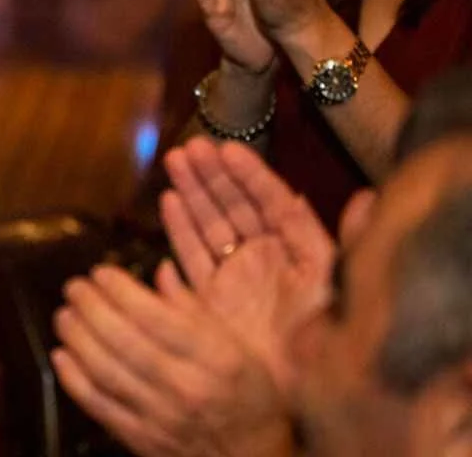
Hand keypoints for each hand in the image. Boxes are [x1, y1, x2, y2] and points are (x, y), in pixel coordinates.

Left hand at [52, 262, 293, 456]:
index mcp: (215, 358)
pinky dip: (73, 379)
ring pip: (105, 371)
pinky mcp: (143, 439)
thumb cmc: (248, 395)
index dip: (120, 290)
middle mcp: (187, 387)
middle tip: (74, 287)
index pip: (156, 316)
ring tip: (65, 314)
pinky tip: (62, 355)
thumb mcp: (237, 346)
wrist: (255, 456)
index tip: (101, 273)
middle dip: (90, 307)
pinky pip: (98, 405)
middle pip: (123, 340)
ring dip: (76, 337)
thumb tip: (160, 270)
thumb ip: (195, 308)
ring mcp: (162, 416)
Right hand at [160, 137, 333, 388]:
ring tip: (175, 161)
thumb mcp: (346, 288)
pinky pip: (192, 257)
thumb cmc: (327, 344)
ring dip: (192, 192)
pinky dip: (179, 229)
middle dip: (213, 175)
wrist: (298, 393)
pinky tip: (169, 202)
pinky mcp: (213, 300)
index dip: (252, 175)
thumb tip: (370, 197)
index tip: (229, 149)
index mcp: (302, 253)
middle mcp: (267, 259)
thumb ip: (353, 242)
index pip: (274, 203)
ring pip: (211, 225)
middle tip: (191, 147)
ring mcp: (238, 278)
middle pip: (236, 208)